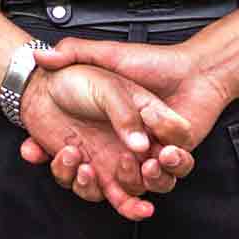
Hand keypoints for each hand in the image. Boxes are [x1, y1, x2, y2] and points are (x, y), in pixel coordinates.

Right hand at [21, 42, 229, 198]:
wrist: (196, 67)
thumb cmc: (152, 61)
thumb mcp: (108, 54)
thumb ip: (74, 52)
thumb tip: (41, 58)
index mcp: (106, 127)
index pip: (75, 155)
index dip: (63, 163)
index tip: (61, 152)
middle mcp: (125, 145)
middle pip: (98, 180)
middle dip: (88, 181)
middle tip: (90, 164)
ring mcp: (150, 153)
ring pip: (134, 186)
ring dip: (133, 180)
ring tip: (139, 161)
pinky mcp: (175, 157)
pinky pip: (169, 178)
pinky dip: (166, 172)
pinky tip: (164, 154)